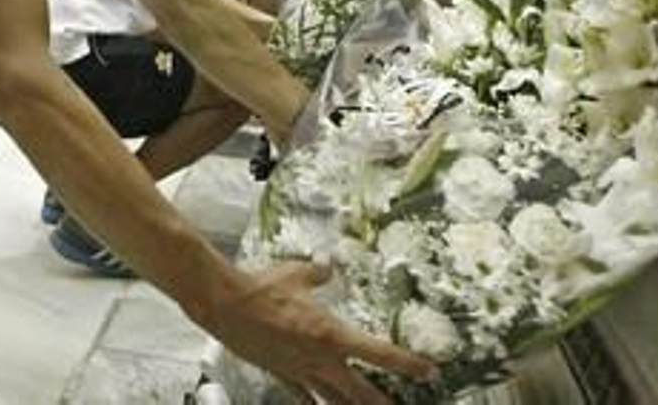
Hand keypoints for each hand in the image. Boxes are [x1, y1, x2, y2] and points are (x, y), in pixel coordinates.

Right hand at [207, 262, 436, 403]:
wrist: (227, 305)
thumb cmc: (263, 288)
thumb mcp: (298, 273)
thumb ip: (319, 273)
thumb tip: (328, 267)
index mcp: (332, 334)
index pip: (381, 354)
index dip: (409, 364)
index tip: (430, 372)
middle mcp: (321, 360)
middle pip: (361, 391)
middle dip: (383, 403)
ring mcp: (300, 371)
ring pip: (334, 400)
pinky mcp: (281, 374)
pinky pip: (302, 395)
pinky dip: (312, 403)